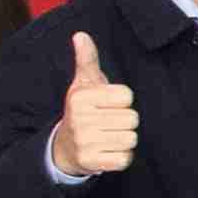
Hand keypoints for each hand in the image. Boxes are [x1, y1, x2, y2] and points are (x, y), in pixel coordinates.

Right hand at [56, 32, 141, 177]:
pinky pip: (125, 158)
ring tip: (108, 135)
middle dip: (124, 121)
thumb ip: (87, 59)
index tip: (107, 104)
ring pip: (131, 138)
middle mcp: (80, 119)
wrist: (65, 146)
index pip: (127, 96)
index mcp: (81, 97)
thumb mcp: (84, 83)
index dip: (122, 101)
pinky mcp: (92, 162)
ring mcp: (85, 142)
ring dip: (124, 139)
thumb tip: (81, 35)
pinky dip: (121, 156)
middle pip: (132, 118)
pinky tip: (107, 151)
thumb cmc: (83, 110)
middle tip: (108, 122)